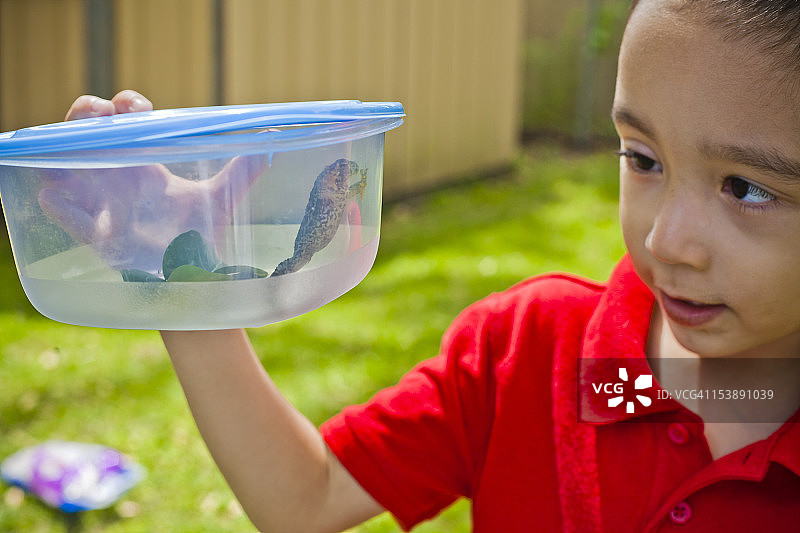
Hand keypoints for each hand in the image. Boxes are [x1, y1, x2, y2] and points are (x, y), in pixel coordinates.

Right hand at [39, 91, 266, 271]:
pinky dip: (55, 201)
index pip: (120, 122)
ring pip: (59, 167)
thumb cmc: (198, 235)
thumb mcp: (221, 197)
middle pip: (82, 134)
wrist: (193, 278)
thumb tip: (272, 139)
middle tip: (102, 113)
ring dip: (60, 151)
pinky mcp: (94, 234)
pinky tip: (61, 193)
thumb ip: (242, 171)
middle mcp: (116, 179)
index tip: (137, 108)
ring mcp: (101, 204)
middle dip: (84, 115)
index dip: (121, 106)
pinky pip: (60, 213)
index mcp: (143, 165)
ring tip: (74, 145)